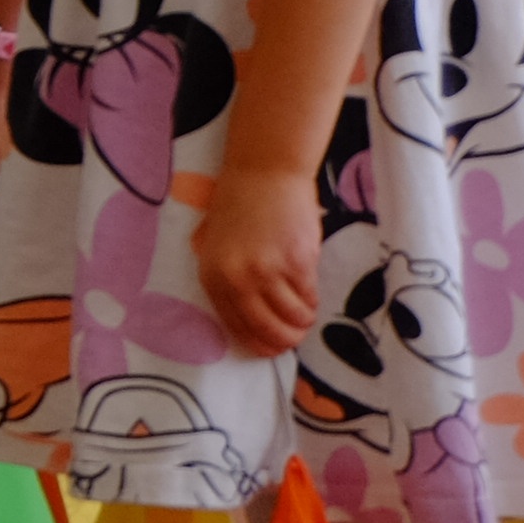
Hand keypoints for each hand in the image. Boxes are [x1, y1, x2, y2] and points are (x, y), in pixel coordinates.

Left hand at [192, 159, 323, 355]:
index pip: (236, 327)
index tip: (272, 349)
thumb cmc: (238, 207)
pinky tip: (310, 293)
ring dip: (303, 321)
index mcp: (212, 276)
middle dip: (285, 341)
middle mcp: (237, 278)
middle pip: (266, 329)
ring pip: (293, 317)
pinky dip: (312, 300)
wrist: (263, 173)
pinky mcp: (297, 261)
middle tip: (296, 338)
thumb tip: (246, 320)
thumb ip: (226, 280)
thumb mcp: (214, 245)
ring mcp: (267, 271)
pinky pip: (309, 296)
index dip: (258, 344)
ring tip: (305, 313)